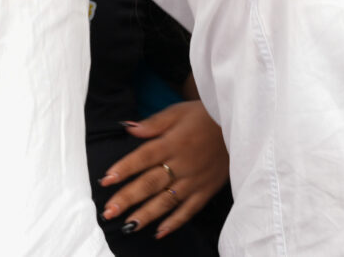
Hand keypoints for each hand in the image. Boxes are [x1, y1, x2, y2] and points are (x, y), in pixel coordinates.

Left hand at [98, 101, 229, 239]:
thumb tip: (128, 128)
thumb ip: (153, 123)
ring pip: (167, 200)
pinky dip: (174, 222)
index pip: (144, 157)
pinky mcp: (206, 190)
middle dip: (128, 198)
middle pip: (151, 183)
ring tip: (128, 226)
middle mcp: (182, 163)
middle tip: (108, 212)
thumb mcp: (178, 111)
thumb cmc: (204, 115)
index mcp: (172, 142)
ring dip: (146, 214)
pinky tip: (159, 232)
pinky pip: (189, 210)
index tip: (105, 180)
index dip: (124, 168)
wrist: (238, 126)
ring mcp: (195, 180)